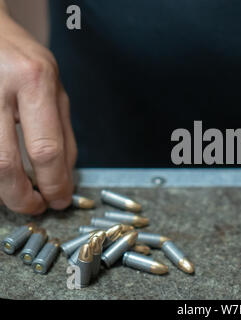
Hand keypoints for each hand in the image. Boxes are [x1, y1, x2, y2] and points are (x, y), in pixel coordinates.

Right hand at [0, 11, 75, 213]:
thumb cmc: (23, 60)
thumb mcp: (55, 89)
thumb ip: (64, 132)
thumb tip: (67, 176)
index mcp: (35, 82)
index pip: (47, 149)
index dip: (55, 184)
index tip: (60, 200)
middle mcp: (0, 89)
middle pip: (5, 164)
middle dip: (22, 197)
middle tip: (35, 207)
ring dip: (3, 189)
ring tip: (19, 195)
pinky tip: (4, 176)